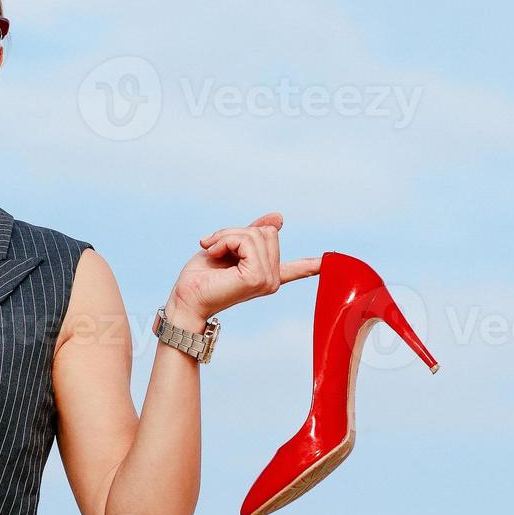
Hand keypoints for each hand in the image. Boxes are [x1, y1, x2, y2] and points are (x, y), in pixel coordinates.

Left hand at [170, 212, 321, 318]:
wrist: (185, 297)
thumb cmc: (201, 275)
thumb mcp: (228, 246)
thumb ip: (251, 233)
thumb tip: (278, 217)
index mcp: (267, 274)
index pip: (297, 269)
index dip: (311, 264)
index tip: (328, 261)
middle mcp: (272, 279)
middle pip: (266, 232)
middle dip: (234, 232)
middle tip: (214, 247)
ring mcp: (268, 279)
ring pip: (255, 233)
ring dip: (226, 236)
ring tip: (212, 251)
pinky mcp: (257, 277)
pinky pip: (246, 240)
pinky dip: (224, 240)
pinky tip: (214, 254)